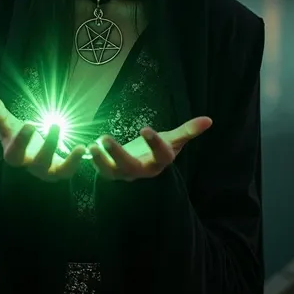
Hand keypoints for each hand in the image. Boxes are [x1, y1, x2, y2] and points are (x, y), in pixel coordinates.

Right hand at [0, 89, 85, 182]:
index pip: (16, 151)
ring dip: (70, 161)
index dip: (22, 139)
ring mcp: (46, 171)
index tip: (28, 123)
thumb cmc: (15, 137)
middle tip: (56, 123)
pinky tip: (86, 147)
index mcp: (14, 155)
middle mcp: (30, 166)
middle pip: (39, 161)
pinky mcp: (60, 171)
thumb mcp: (6, 124)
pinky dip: (79, 162)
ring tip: (79, 147)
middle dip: (49, 144)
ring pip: (58, 171)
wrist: (26, 155)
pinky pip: (70, 171)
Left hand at [88, 116, 212, 181]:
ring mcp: (125, 173)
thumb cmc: (159, 148)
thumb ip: (188, 130)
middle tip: (104, 138)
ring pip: (111, 172)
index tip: (145, 128)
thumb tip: (209, 120)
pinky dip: (91, 161)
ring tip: (92, 145)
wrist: (145, 162)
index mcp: (160, 162)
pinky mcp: (111, 172)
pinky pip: (100, 169)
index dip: (154, 143)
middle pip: (131, 167)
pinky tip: (84, 148)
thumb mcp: (173, 139)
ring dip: (99, 161)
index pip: (161, 155)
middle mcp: (142, 170)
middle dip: (117, 155)